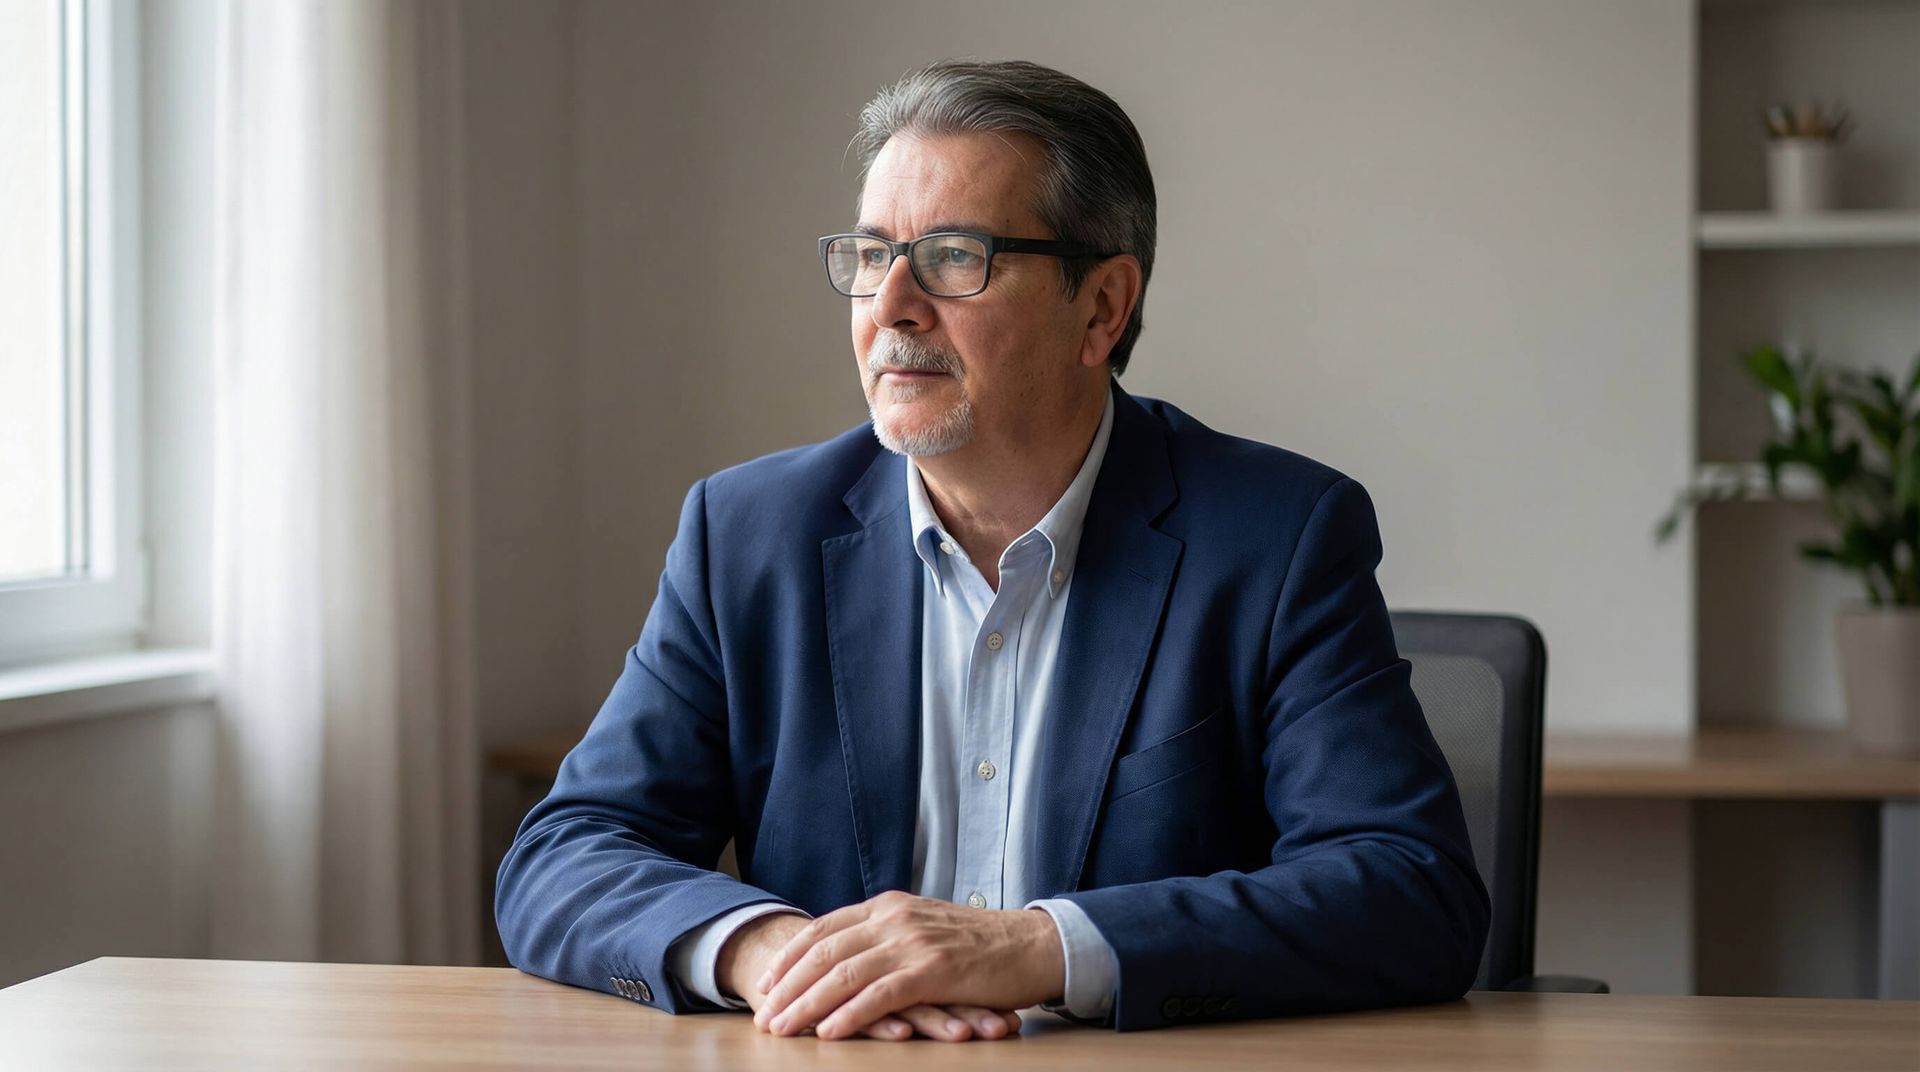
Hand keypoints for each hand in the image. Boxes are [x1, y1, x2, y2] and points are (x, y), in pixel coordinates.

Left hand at [751, 891, 1064, 1040]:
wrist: (1033, 944)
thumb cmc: (982, 944)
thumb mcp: (926, 926)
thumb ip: (889, 935)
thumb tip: (850, 955)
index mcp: (889, 906)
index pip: (824, 928)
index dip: (790, 957)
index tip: (766, 984)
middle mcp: (894, 918)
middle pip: (825, 951)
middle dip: (787, 986)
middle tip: (762, 1015)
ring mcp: (913, 942)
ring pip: (844, 974)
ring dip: (807, 1004)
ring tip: (782, 1028)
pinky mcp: (934, 970)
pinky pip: (880, 994)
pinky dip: (850, 1014)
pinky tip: (828, 1032)